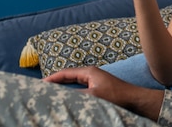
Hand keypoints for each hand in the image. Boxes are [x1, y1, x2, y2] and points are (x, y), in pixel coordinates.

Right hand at [44, 67, 163, 119]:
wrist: (133, 99)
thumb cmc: (116, 95)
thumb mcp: (93, 95)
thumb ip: (76, 95)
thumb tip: (59, 96)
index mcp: (89, 72)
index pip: (65, 73)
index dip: (51, 78)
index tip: (38, 84)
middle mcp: (91, 74)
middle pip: (68, 77)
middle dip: (55, 82)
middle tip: (41, 89)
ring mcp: (95, 81)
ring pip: (74, 84)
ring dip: (63, 88)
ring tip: (50, 94)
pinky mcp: (98, 88)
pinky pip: (80, 89)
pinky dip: (71, 93)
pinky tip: (67, 99)